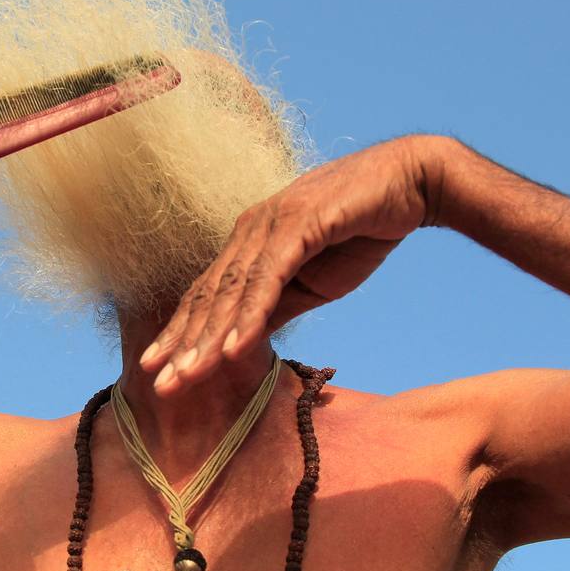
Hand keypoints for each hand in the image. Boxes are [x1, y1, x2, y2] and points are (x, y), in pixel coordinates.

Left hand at [138, 135, 456, 393]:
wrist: (410, 185)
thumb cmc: (360, 230)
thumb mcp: (311, 282)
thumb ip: (276, 306)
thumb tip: (244, 341)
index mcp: (250, 243)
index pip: (207, 296)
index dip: (181, 335)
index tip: (158, 372)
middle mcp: (251, 231)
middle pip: (209, 296)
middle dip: (182, 344)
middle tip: (159, 385)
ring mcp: (271, 225)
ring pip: (232, 291)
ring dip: (209, 338)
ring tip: (188, 376)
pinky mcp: (300, 225)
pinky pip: (268, 278)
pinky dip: (249, 314)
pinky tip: (235, 348)